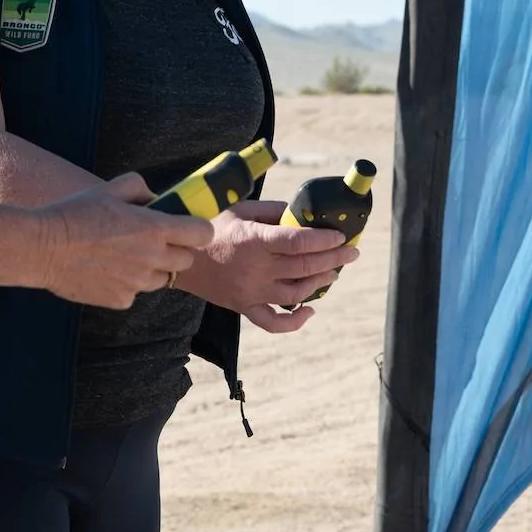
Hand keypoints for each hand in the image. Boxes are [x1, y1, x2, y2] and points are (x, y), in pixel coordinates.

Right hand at [33, 173, 213, 307]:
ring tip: (125, 257)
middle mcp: (152, 258)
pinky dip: (126, 284)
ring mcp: (137, 283)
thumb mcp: (109, 188)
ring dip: (152, 269)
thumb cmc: (74, 213)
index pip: (202, 234)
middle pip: (186, 261)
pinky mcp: (120, 300)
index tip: (188, 228)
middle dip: (176, 251)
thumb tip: (155, 198)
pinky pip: (134, 293)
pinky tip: (105, 271)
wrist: (42, 248)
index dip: (198, 230)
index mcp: (154, 228)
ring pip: (161, 280)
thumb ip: (140, 188)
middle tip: (153, 242)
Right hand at [176, 200, 359, 332]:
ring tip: (334, 272)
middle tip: (351, 252)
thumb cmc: (211, 227)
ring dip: (321, 283)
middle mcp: (256, 269)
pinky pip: (273, 322)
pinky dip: (295, 322)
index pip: (300, 242)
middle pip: (305, 266)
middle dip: (334, 259)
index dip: (325, 240)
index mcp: (255, 240)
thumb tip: (303, 215)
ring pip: (297, 293)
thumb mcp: (240, 209)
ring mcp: (251, 292)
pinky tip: (310, 311)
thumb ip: (273, 211)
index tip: (341, 236)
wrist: (179, 257)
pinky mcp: (245, 307)